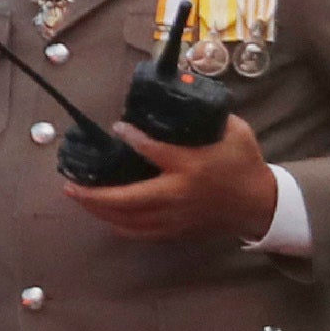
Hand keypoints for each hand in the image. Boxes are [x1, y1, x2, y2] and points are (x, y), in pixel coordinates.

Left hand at [61, 105, 279, 243]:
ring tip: (79, 197)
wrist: (259, 204)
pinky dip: (117, 224)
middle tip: (70, 185)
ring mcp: (174, 217)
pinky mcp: (175, 230)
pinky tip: (104, 214)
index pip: (153, 151)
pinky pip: (138, 232)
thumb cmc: (245, 163)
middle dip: (94, 194)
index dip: (131, 139)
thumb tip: (178, 98)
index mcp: (191, 166)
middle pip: (126, 199)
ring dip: (99, 210)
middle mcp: (177, 194)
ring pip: (127, 220)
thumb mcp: (234, 131)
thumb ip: (206, 117)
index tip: (116, 128)